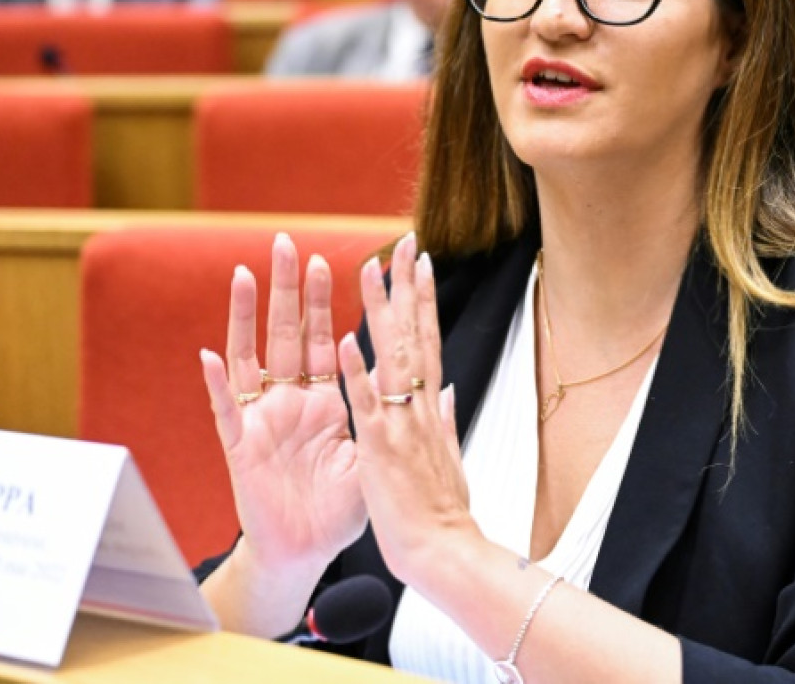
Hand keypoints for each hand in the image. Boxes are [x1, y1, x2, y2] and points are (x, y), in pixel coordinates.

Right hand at [200, 233, 366, 574]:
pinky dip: (217, 384)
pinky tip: (209, 355)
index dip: (327, 300)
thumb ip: (384, 416)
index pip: (325, 338)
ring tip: (245, 274)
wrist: (308, 552)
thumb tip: (428, 380)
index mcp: (324, 399)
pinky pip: (226, 412)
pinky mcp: (240, 448)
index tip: (332, 257)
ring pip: (251, 357)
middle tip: (285, 241)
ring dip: (246, 317)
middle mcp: (290, 400)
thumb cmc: (338, 507)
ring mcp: (262, 419)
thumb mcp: (372, 455)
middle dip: (287, 288)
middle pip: (287, 333)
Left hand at [338, 232, 479, 587]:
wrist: (445, 551)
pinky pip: (365, 405)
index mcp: (430, 409)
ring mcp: (400, 424)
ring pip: (390, 357)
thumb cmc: (442, 511)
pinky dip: (356, 373)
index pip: (428, 342)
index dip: (424, 301)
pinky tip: (345, 341)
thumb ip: (445, 421)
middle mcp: (419, 407)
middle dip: (407, 288)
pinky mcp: (379, 448)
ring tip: (371, 270)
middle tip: (403, 244)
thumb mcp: (448, 458)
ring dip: (380, 312)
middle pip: (414, 335)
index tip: (422, 264)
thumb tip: (448, 393)